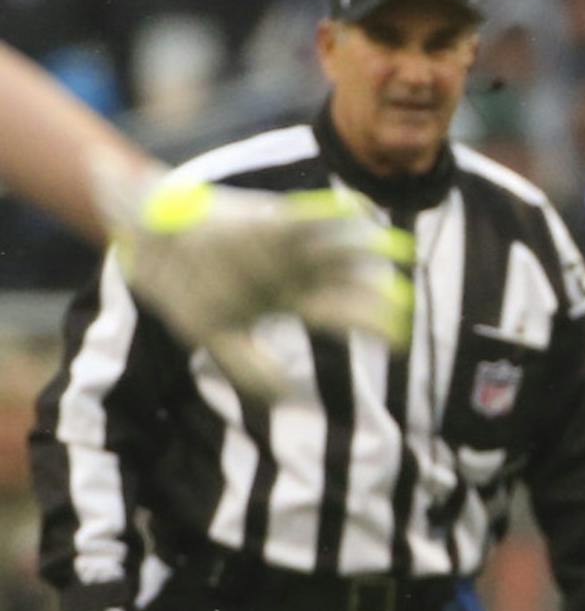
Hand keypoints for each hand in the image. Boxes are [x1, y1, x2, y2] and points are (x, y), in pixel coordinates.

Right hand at [104, 174, 413, 400]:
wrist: (149, 239)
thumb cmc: (184, 288)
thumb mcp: (214, 337)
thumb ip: (248, 369)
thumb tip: (286, 396)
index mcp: (288, 298)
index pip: (341, 313)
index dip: (372, 323)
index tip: (401, 340)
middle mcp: (294, 271)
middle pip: (346, 283)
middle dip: (378, 295)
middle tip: (409, 304)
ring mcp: (284, 245)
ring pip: (336, 248)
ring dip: (367, 248)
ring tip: (399, 250)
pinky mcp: (267, 219)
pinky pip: (306, 217)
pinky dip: (331, 215)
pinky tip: (358, 214)